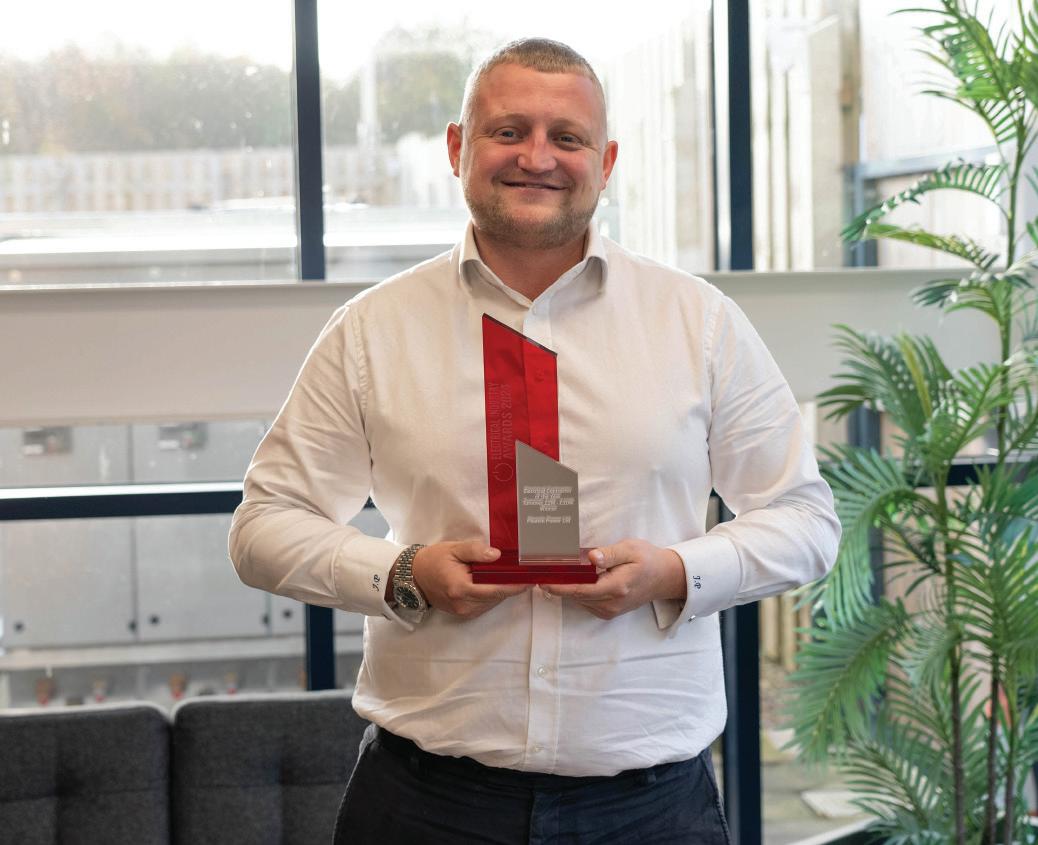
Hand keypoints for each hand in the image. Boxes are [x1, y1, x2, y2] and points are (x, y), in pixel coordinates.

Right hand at [410, 540, 529, 619]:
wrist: (414, 577)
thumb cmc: (433, 560)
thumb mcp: (454, 549)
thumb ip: (475, 551)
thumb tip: (496, 555)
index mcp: (461, 588)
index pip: (495, 589)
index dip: (515, 585)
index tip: (529, 579)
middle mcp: (464, 604)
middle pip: (496, 597)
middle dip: (510, 585)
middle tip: (523, 571)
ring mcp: (464, 612)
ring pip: (493, 602)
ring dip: (501, 589)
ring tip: (509, 574)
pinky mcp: (464, 614)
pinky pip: (485, 604)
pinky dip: (492, 594)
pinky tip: (492, 581)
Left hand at [543, 539, 685, 619]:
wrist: (664, 578)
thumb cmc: (647, 560)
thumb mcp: (630, 549)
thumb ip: (610, 554)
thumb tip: (591, 557)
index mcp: (616, 587)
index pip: (581, 590)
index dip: (559, 587)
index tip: (542, 581)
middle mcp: (611, 604)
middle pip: (576, 596)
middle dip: (558, 585)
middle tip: (541, 571)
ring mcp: (610, 610)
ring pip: (579, 600)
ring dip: (566, 588)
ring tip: (553, 573)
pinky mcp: (608, 612)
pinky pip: (586, 602)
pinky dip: (576, 592)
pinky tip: (572, 579)